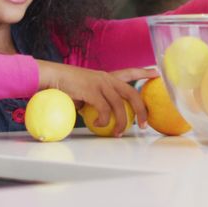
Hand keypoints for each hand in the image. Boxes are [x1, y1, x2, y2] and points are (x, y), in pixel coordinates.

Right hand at [36, 61, 157, 135]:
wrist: (51, 77)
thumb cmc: (65, 86)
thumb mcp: (85, 91)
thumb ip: (95, 99)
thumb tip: (100, 114)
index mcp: (105, 77)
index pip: (129, 73)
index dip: (143, 73)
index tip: (156, 73)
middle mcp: (106, 78)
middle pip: (132, 93)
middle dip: (141, 109)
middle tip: (145, 124)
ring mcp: (100, 84)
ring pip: (120, 105)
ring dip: (122, 122)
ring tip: (119, 133)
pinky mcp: (92, 91)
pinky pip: (105, 110)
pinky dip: (104, 120)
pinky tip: (99, 125)